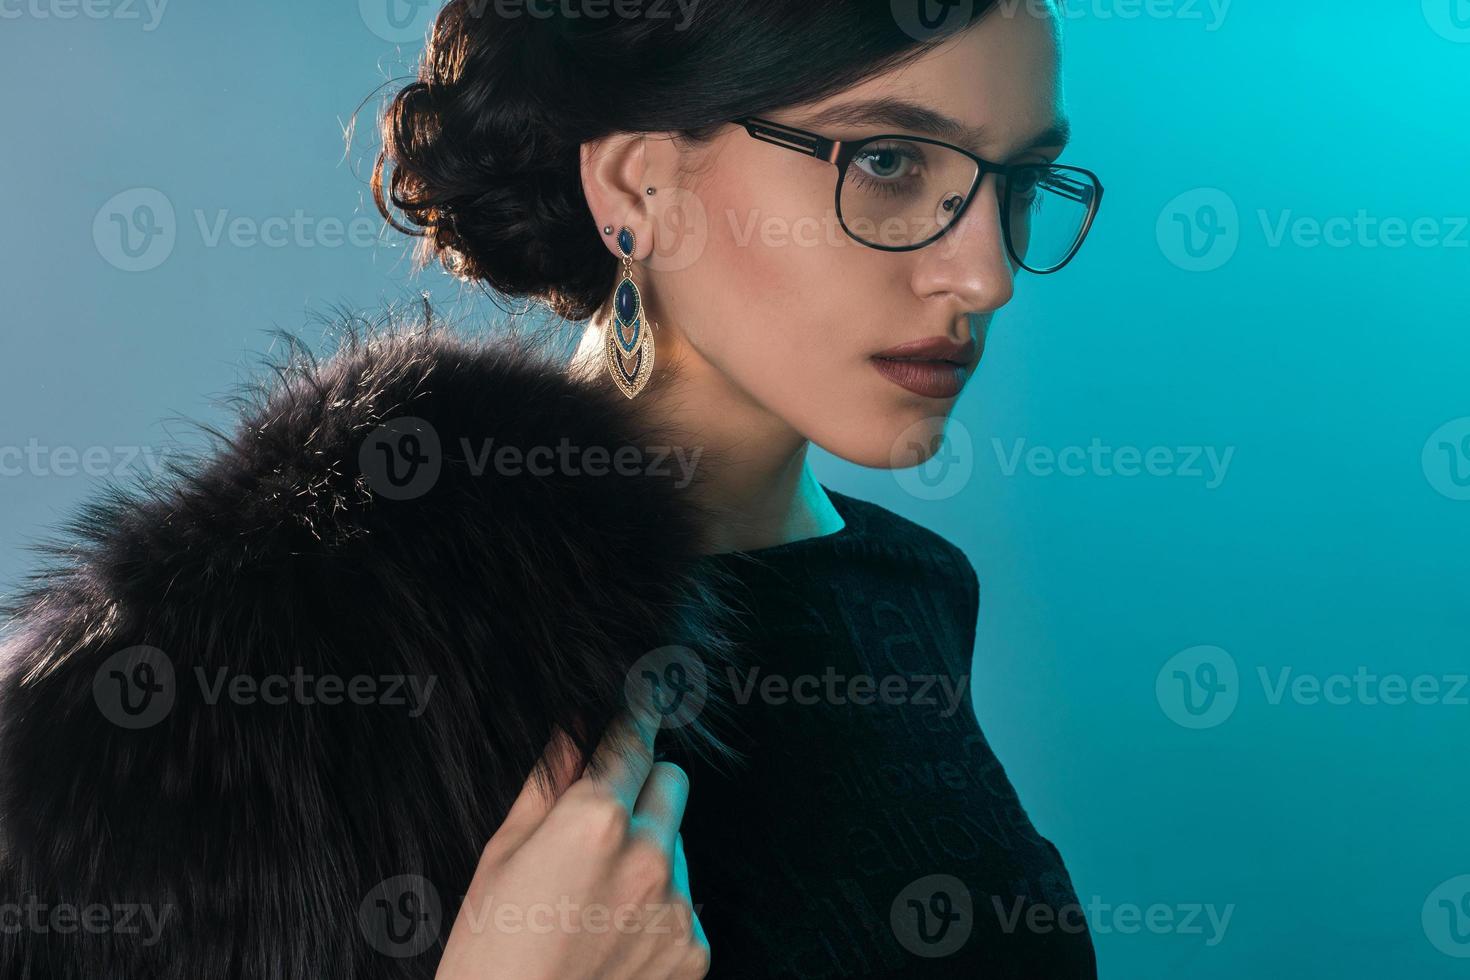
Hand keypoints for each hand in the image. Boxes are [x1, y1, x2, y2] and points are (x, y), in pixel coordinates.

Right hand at [435, 705, 707, 979]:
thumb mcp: (501, 855)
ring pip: (677, 844)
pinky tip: (611, 938)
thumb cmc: (488, 950)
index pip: (634, 739)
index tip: (644, 700)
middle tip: (600, 821)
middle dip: (643, 787)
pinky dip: (657, 908)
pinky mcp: (693, 950)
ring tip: (592, 900)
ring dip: (649, 851)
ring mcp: (677, 906)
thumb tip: (574, 728)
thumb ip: (549, 783)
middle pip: (672, 781)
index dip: (635, 718)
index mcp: (595, 820)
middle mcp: (648, 855)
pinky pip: (683, 901)